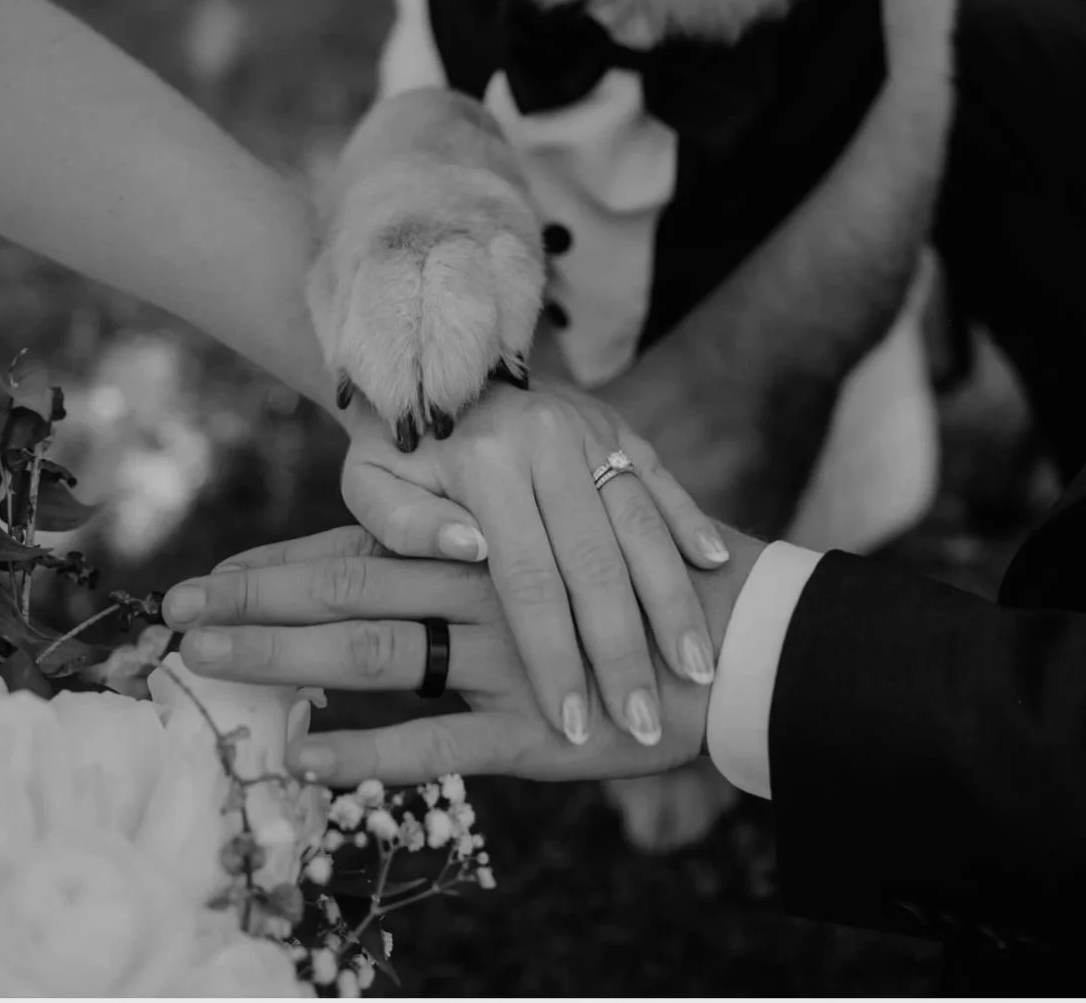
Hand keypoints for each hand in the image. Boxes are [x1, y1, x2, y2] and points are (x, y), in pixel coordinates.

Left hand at [162, 524, 765, 785]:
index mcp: (489, 533)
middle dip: (257, 605)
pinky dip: (370, 751)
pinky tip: (306, 759)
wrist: (738, 636)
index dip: (279, 562)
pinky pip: (441, 742)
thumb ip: (476, 538)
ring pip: (380, 651)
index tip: (206, 580)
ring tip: (208, 670)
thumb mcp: (561, 531)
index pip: (364, 544)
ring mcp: (510, 655)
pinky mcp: (540, 727)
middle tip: (175, 618)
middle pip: (353, 587)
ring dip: (288, 660)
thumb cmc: (639, 578)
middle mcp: (489, 583)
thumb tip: (401, 549)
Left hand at [331, 381, 731, 750]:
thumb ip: (402, 524)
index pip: (528, 577)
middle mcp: (546, 442)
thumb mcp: (369, 483)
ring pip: (641, 526)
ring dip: (673, 604)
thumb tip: (470, 549)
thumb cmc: (395, 450)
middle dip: (626, 652)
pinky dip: (690, 524)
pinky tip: (717, 568)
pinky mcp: (618, 426)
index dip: (553, 655)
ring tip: (699, 671)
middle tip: (648, 725)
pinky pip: (661, 481)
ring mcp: (591, 432)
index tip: (571, 723)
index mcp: (485, 462)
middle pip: (597, 563)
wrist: (430, 360)